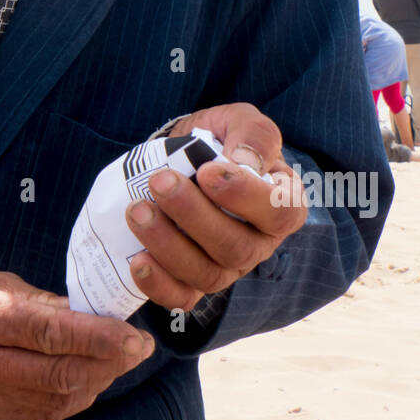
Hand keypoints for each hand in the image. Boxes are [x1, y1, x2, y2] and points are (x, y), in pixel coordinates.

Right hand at [0, 265, 156, 419]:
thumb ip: (42, 301)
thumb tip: (91, 313)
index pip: (50, 334)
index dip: (98, 337)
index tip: (133, 335)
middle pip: (58, 373)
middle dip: (109, 363)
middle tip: (139, 348)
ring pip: (55, 401)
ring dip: (96, 382)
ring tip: (118, 360)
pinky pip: (40, 415)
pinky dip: (72, 398)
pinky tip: (88, 378)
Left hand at [125, 102, 306, 310]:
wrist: (182, 157)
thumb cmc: (220, 139)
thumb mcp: (239, 121)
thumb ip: (253, 134)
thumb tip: (243, 161)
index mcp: (282, 204)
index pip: (281, 212)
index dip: (245, 197)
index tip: (206, 171)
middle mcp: (258, 243)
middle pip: (237, 247)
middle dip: (194, 216)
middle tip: (159, 182)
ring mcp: (226, 268)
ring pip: (207, 274)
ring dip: (168, 245)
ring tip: (137, 211)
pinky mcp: (192, 283)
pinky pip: (182, 298)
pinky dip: (158, 285)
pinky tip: (136, 260)